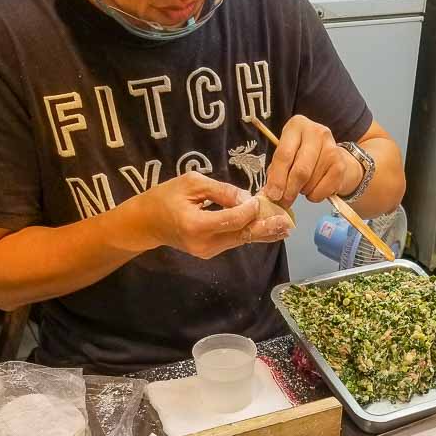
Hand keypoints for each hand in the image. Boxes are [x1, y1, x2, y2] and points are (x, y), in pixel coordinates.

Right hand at [123, 172, 291, 258]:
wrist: (148, 223)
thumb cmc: (166, 197)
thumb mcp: (191, 183)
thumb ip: (221, 191)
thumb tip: (247, 198)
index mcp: (197, 225)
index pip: (233, 219)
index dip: (250, 210)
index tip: (261, 199)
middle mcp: (204, 243)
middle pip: (242, 235)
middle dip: (266, 228)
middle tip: (288, 224)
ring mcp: (208, 251)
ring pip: (241, 240)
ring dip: (263, 233)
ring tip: (285, 228)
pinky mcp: (211, 252)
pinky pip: (234, 241)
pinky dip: (250, 233)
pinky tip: (268, 230)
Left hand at [264, 115, 363, 208]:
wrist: (332, 158)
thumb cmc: (302, 156)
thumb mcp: (286, 156)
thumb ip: (275, 172)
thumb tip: (271, 193)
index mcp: (296, 125)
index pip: (284, 155)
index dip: (277, 179)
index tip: (273, 195)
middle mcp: (316, 132)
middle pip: (300, 170)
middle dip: (290, 190)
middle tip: (284, 201)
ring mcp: (331, 148)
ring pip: (311, 182)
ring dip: (303, 191)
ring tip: (302, 186)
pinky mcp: (340, 165)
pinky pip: (322, 190)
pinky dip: (315, 196)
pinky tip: (314, 188)